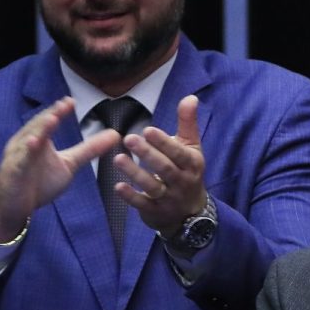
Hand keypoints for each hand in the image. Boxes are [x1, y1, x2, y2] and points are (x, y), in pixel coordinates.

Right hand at [0, 97, 121, 243]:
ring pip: (28, 139)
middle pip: (38, 125)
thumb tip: (115, 134)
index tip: (71, 102)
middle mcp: (26, 143)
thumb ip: (89, 150)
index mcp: (39, 139)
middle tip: (63, 105)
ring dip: (39, 129)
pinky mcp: (12, 172)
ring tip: (51, 119)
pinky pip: (19, 160)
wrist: (14, 208)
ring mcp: (17, 156)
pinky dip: (25, 152)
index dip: (59, 111)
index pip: (49, 121)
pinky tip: (33, 143)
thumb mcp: (68, 164)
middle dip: (50, 115)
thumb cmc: (38, 184)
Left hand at [114, 94, 208, 233]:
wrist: (190, 212)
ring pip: (152, 186)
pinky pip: (142, 204)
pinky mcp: (155, 211)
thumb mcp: (191, 147)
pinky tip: (118, 186)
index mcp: (191, 163)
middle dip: (147, 154)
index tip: (147, 130)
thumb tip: (190, 97)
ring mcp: (169, 198)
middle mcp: (182, 182)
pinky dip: (130, 196)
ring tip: (118, 159)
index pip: (178, 153)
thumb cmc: (187, 171)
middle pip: (165, 168)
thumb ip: (188, 123)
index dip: (164, 142)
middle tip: (129, 138)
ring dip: (135, 173)